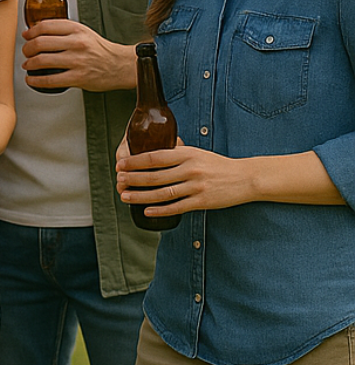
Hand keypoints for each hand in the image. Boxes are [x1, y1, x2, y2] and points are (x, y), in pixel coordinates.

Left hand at [23, 20, 137, 92]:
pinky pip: (50, 80)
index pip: (45, 26)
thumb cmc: (99, 50)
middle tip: (26, 53)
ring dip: (29, 64)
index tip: (26, 36)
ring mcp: (77, 61)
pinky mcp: (78, 77)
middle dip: (27, 49)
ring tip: (27, 65)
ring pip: (42, 60)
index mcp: (77, 30)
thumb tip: (36, 31)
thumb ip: (63, 30)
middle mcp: (76, 43)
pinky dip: (35, 81)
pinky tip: (32, 80)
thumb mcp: (83, 32)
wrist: (119, 65)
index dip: (31, 32)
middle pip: (40, 43)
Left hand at [116, 141, 248, 216]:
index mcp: (187, 154)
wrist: (245, 177)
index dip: (135, 162)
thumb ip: (176, 154)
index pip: (155, 156)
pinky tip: (146, 211)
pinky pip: (177, 207)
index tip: (120, 165)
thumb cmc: (217, 165)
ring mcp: (196, 187)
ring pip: (162, 193)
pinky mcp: (202, 202)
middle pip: (155, 175)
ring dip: (141, 196)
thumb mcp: (197, 153)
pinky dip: (160, 210)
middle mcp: (190, 169)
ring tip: (125, 196)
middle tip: (119, 180)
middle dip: (133, 179)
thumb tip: (151, 155)